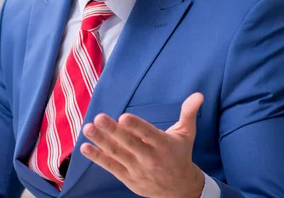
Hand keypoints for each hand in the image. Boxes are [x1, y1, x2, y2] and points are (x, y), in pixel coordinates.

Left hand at [81, 92, 204, 197]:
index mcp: (164, 145)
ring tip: (88, 129)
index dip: (136, 126)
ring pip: (117, 154)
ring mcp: (137, 169)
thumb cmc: (180, 156)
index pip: (148, 134)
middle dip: (113, 131)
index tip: (123, 117)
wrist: (180, 190)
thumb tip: (198, 94)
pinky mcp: (128, 177)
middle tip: (99, 118)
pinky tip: (85, 147)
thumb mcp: (186, 135)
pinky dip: (97, 157)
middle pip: (129, 144)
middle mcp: (150, 158)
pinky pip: (110, 167)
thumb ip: (189, 113)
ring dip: (101, 142)